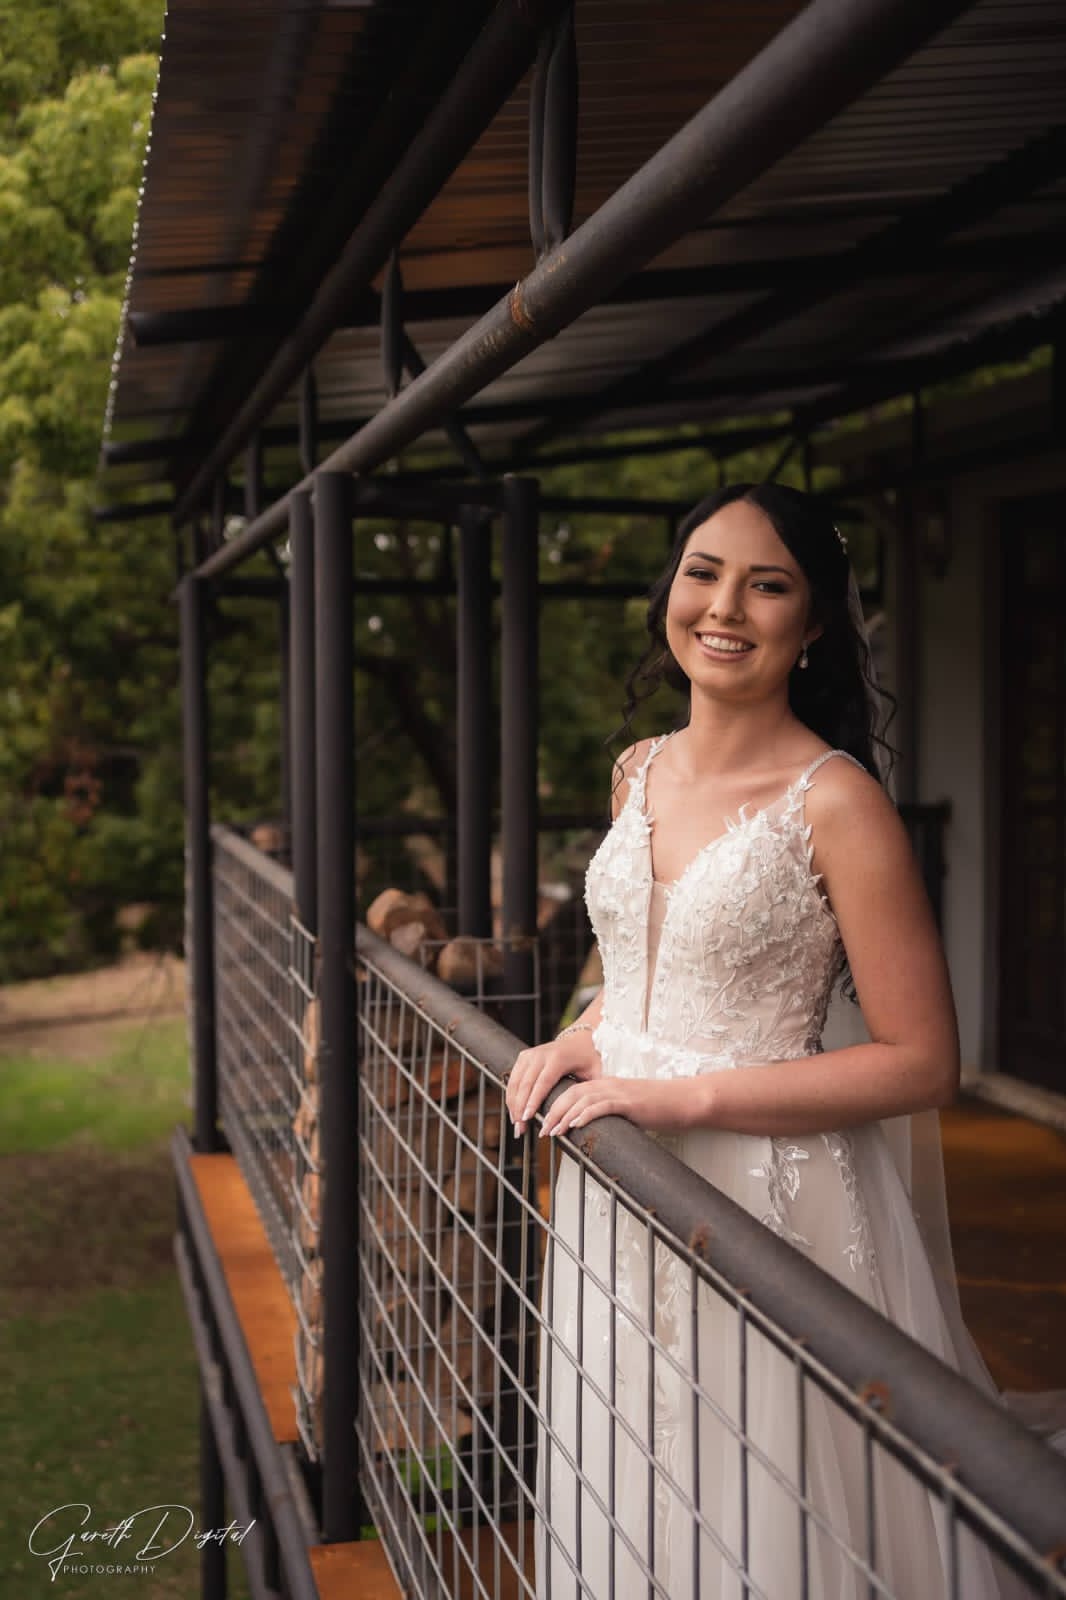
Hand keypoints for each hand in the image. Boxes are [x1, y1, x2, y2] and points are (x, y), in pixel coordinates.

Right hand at [506, 1031, 603, 1135]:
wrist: (580, 1040)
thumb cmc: (589, 1059)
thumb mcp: (597, 1072)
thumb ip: (596, 1089)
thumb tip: (596, 1110)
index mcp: (558, 1058)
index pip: (542, 1083)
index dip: (533, 1101)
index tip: (527, 1118)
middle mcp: (541, 1054)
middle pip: (525, 1084)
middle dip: (520, 1108)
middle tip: (519, 1128)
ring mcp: (530, 1054)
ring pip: (515, 1082)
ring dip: (512, 1104)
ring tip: (515, 1124)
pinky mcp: (524, 1056)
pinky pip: (513, 1078)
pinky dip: (511, 1095)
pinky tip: (513, 1110)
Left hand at [538, 1074, 709, 1138]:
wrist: (683, 1101)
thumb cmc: (658, 1108)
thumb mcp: (628, 1110)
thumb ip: (610, 1115)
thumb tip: (593, 1131)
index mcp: (606, 1085)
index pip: (573, 1092)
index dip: (555, 1105)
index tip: (542, 1121)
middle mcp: (609, 1085)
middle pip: (571, 1094)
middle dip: (552, 1112)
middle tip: (540, 1129)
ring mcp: (619, 1092)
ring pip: (582, 1099)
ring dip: (563, 1115)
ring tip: (552, 1131)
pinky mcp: (629, 1102)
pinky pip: (602, 1106)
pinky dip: (586, 1114)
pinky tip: (575, 1125)